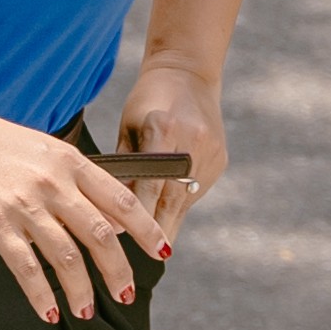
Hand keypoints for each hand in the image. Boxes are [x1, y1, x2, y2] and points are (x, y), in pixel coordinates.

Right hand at [0, 100, 174, 320]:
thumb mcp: (48, 154)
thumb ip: (82, 186)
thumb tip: (116, 224)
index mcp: (71, 163)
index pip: (121, 201)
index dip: (146, 230)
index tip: (162, 253)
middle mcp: (52, 184)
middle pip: (99, 235)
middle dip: (117, 270)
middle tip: (125, 294)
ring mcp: (23, 204)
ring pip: (66, 256)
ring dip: (81, 289)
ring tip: (86, 310)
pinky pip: (25, 267)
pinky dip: (41, 294)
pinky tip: (49, 311)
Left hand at [114, 55, 229, 250]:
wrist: (188, 72)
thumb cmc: (147, 101)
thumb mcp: (129, 127)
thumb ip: (125, 166)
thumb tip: (110, 207)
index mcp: (163, 128)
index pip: (148, 183)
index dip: (136, 213)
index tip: (122, 235)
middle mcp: (191, 141)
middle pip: (172, 198)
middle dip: (156, 230)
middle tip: (143, 257)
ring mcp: (211, 151)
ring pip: (187, 200)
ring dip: (169, 222)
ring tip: (155, 247)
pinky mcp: (220, 159)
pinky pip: (197, 190)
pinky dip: (181, 203)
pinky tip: (168, 216)